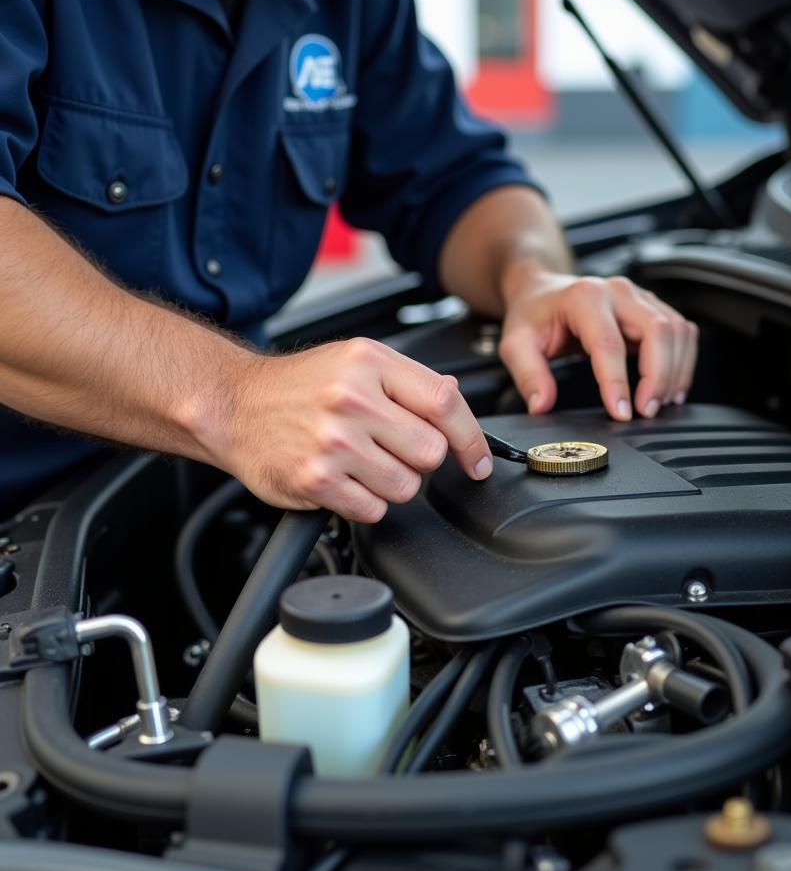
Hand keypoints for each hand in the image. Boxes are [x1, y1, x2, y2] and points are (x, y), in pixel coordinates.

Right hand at [215, 339, 492, 521]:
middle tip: (392, 449)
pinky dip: (365, 503)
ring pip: (406, 486)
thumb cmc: (297, 385)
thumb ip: (408, 380)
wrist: (232, 405)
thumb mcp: (355, 361)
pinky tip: (345, 480)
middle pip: (431, 451)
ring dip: (393, 483)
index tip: (478, 459)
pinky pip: (372, 509)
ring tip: (363, 464)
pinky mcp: (315, 480)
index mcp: (369, 362)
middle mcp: (351, 399)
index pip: (445, 402)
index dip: (471, 437)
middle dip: (420, 459)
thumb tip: (455, 397)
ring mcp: (332, 441)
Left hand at [498, 273, 697, 421]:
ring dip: (675, 372)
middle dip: (659, 377)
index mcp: (584, 297)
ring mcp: (639, 296)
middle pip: (658, 331)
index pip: (610, 343)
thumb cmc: (533, 316)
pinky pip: (682, 332)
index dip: (618, 382)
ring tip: (659, 404)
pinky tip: (671, 387)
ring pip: (677, 331)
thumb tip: (542, 404)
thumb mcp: (516, 344)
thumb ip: (528, 375)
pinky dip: (683, 362)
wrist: (542, 290)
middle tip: (647, 412)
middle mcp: (618, 291)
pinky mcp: (652, 306)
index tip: (622, 413)